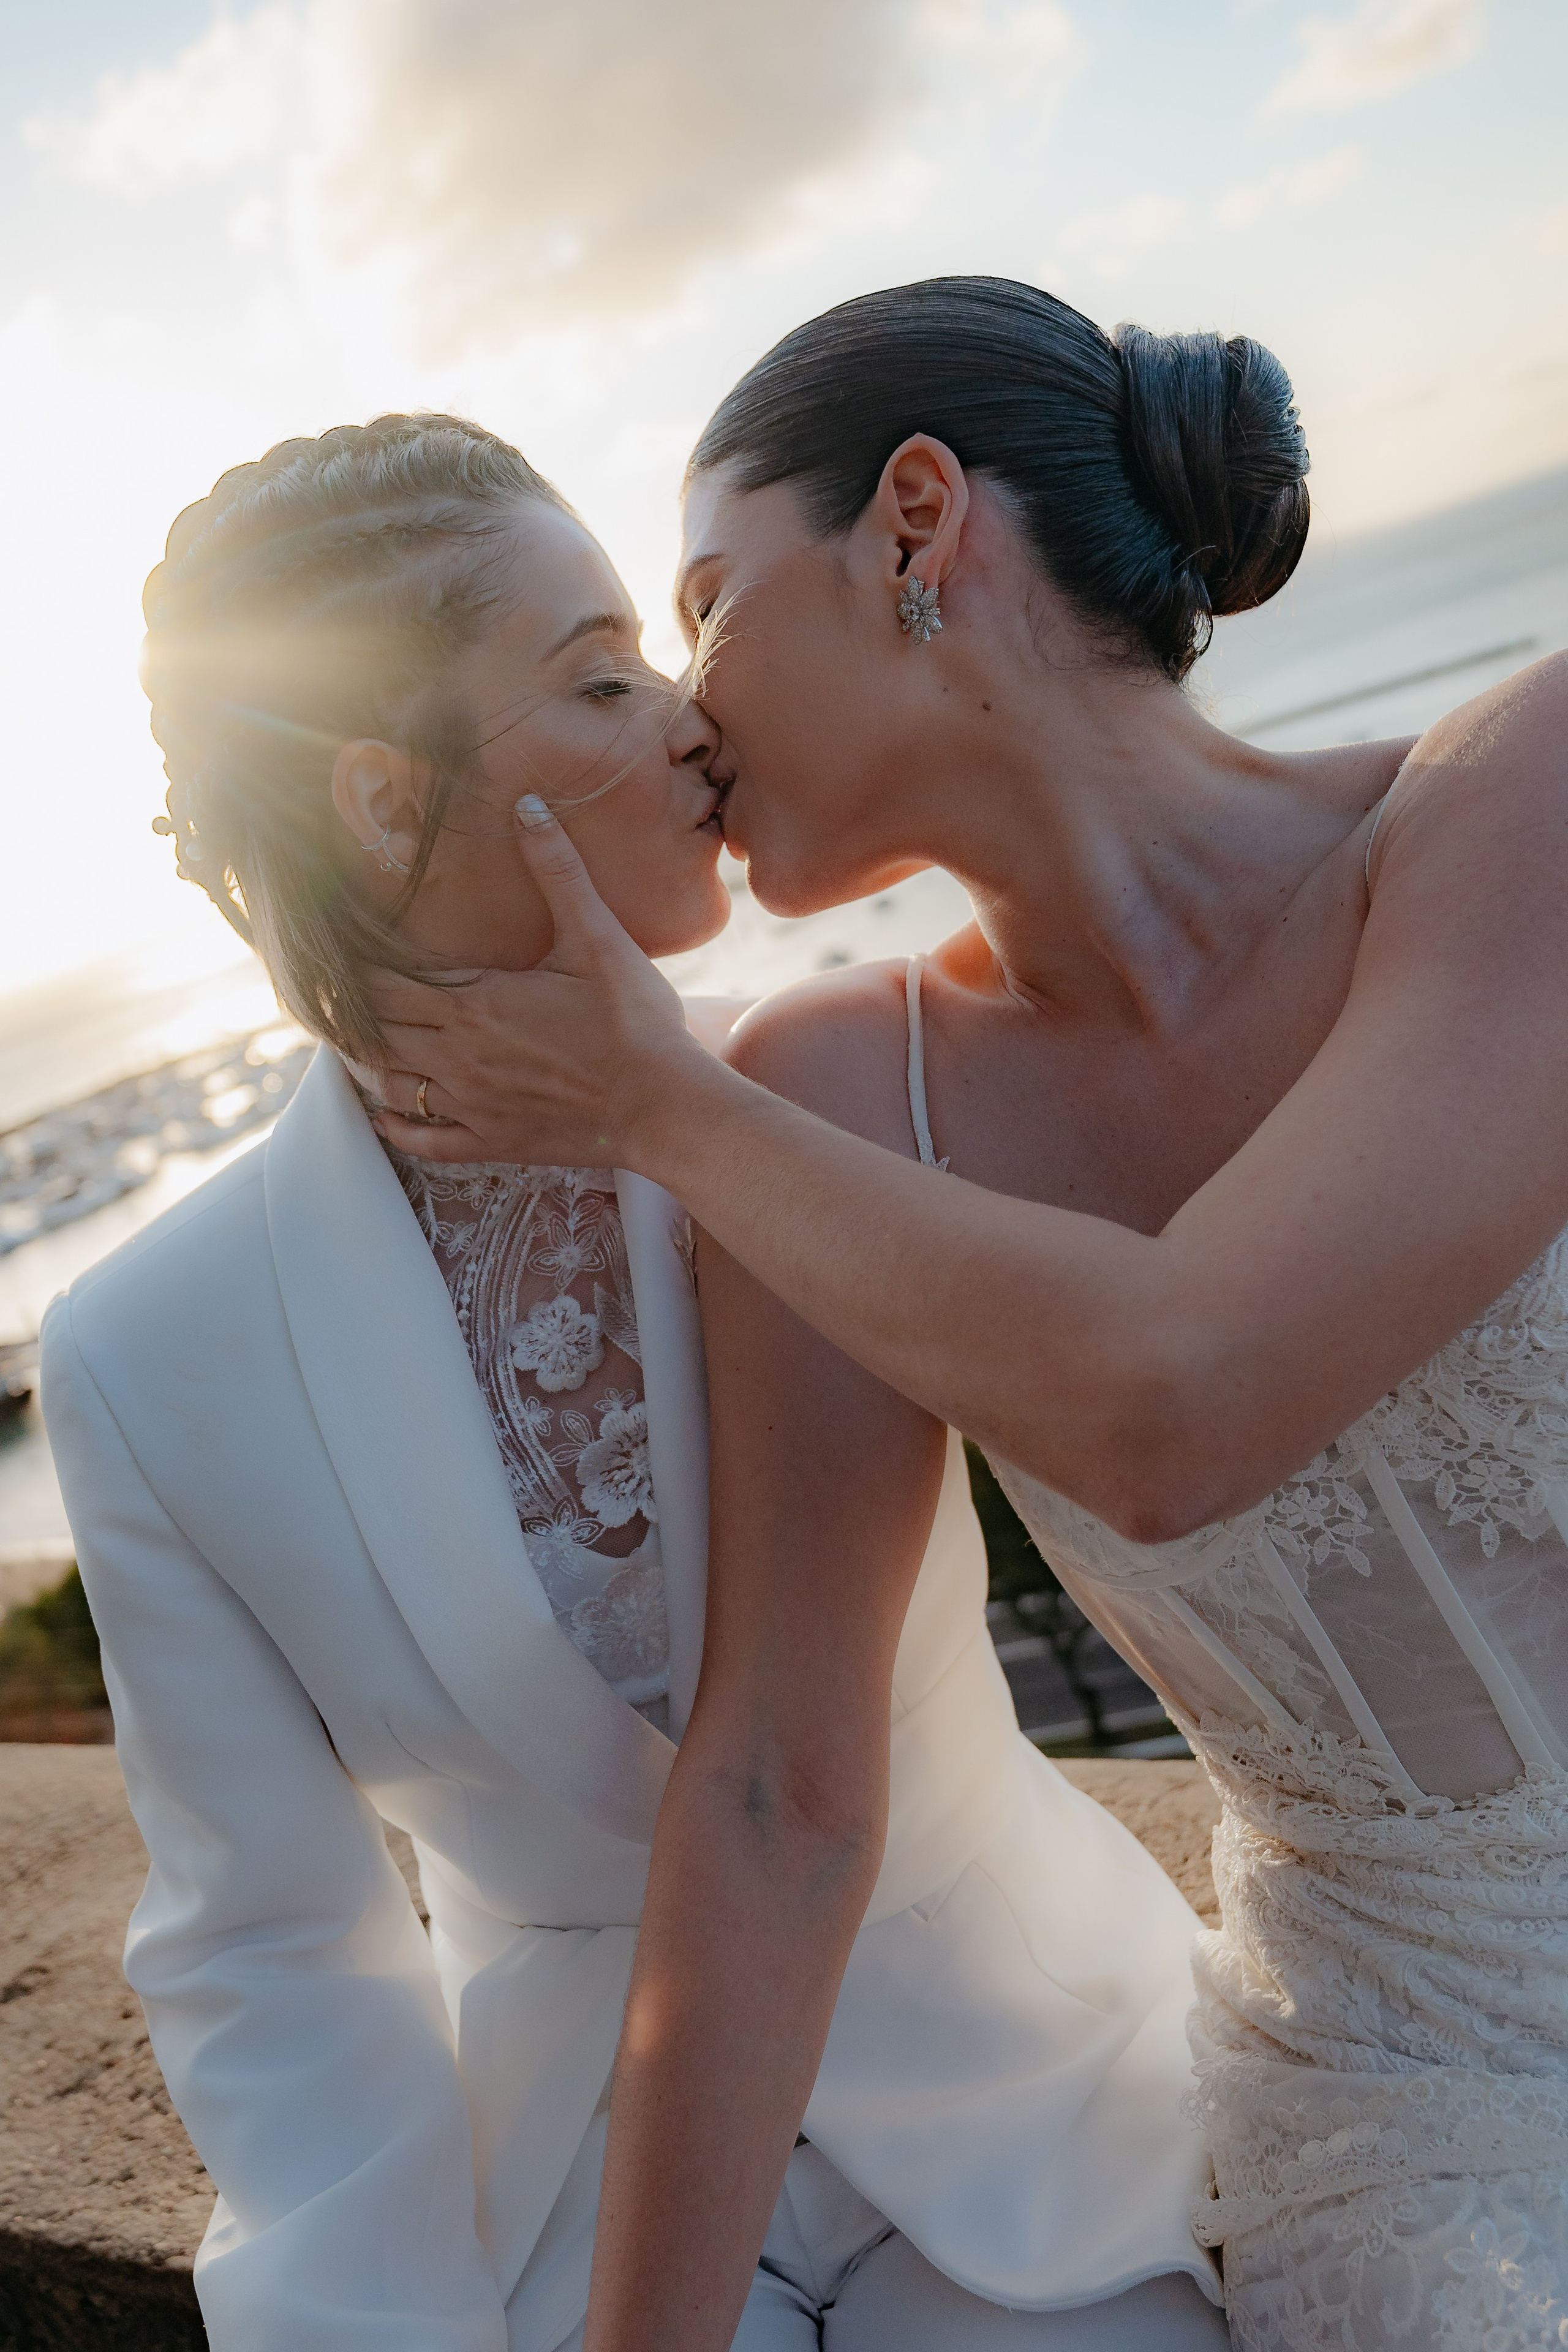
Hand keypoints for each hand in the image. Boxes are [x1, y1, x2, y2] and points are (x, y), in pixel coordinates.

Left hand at [368, 796, 710, 1166]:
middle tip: (331, 990)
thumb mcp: (597, 939)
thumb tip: (527, 806)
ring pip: (389, 1084)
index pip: (383, 982)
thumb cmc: (636, 1023)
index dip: (351, 966)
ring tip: (355, 1038)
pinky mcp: (492, 1142)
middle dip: (351, 1008)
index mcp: (475, 1004)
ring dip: (367, 1060)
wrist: (665, 1108)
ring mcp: (472, 1105)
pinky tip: (383, 1113)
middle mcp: (458, 1056)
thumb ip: (558, 872)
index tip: (336, 948)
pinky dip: (395, 1126)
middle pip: (376, 1030)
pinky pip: (423, 1140)